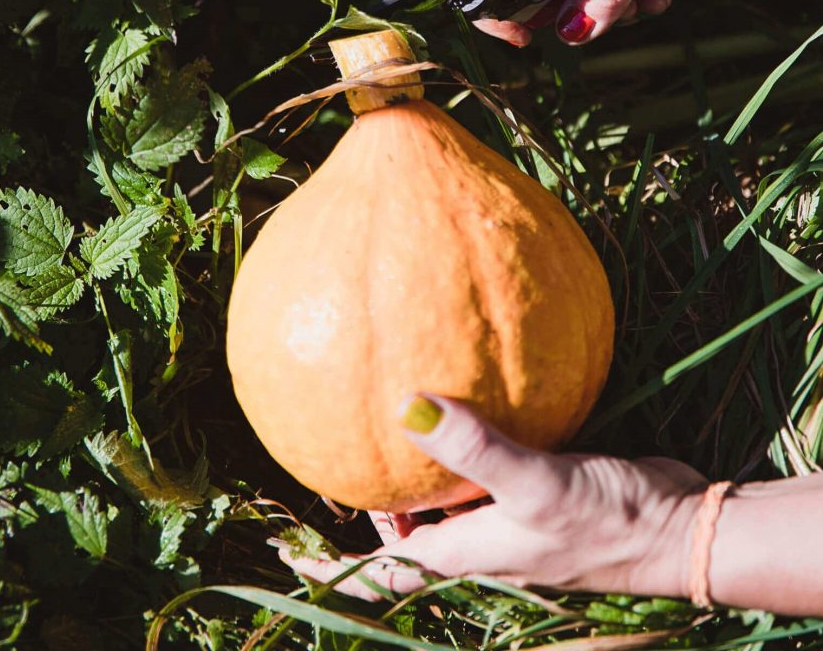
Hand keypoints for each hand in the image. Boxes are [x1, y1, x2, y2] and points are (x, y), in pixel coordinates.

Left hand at [278, 396, 703, 600]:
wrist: (677, 524)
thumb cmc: (605, 520)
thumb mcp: (534, 483)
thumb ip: (473, 449)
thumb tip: (405, 407)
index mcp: (465, 550)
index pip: (385, 568)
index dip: (335, 568)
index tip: (288, 554)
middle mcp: (479, 536)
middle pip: (407, 530)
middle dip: (371, 503)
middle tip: (336, 455)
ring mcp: (508, 512)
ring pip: (443, 497)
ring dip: (414, 472)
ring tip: (385, 422)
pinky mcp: (536, 483)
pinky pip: (484, 463)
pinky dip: (464, 441)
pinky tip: (464, 397)